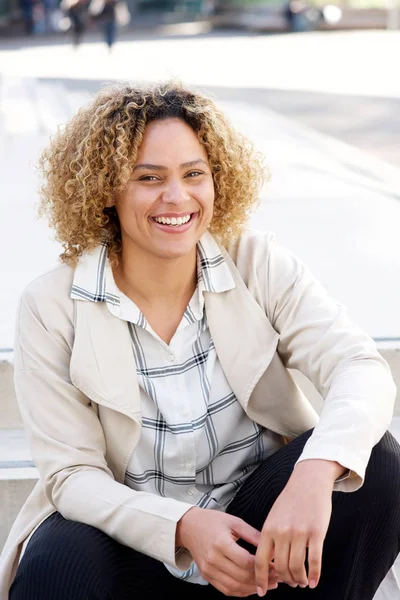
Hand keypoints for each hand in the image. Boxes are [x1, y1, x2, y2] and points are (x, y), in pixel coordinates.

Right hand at [176, 507, 280, 596]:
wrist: (189, 527)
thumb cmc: (212, 521)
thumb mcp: (234, 522)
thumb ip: (253, 535)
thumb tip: (271, 547)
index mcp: (221, 543)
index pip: (246, 562)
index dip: (263, 567)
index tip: (276, 566)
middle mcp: (213, 559)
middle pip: (242, 576)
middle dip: (263, 579)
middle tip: (278, 577)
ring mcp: (209, 570)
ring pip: (236, 587)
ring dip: (254, 588)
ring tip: (269, 584)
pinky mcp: (207, 576)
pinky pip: (227, 590)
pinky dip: (242, 591)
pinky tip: (253, 587)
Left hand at [255, 459, 342, 595]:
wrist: (308, 481)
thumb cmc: (291, 500)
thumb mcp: (274, 516)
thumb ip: (270, 537)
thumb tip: (269, 563)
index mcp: (268, 529)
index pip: (260, 561)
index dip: (260, 579)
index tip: (261, 592)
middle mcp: (281, 532)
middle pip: (280, 568)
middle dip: (285, 580)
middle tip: (291, 584)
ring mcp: (299, 533)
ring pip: (296, 567)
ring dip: (300, 580)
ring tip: (302, 582)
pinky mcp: (316, 532)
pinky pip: (314, 561)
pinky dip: (314, 575)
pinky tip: (314, 581)